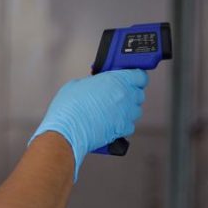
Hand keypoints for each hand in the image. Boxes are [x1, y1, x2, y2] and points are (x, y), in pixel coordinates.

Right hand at [30, 69, 148, 180]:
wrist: (68, 131)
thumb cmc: (70, 108)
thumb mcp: (79, 84)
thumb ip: (94, 82)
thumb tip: (96, 85)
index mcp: (117, 80)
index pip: (140, 76)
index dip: (136, 77)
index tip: (131, 78)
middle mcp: (125, 96)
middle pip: (139, 93)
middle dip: (130, 93)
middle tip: (117, 94)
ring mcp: (126, 114)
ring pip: (136, 110)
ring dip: (127, 109)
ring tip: (113, 110)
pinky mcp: (123, 130)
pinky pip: (130, 125)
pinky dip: (123, 124)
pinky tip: (112, 122)